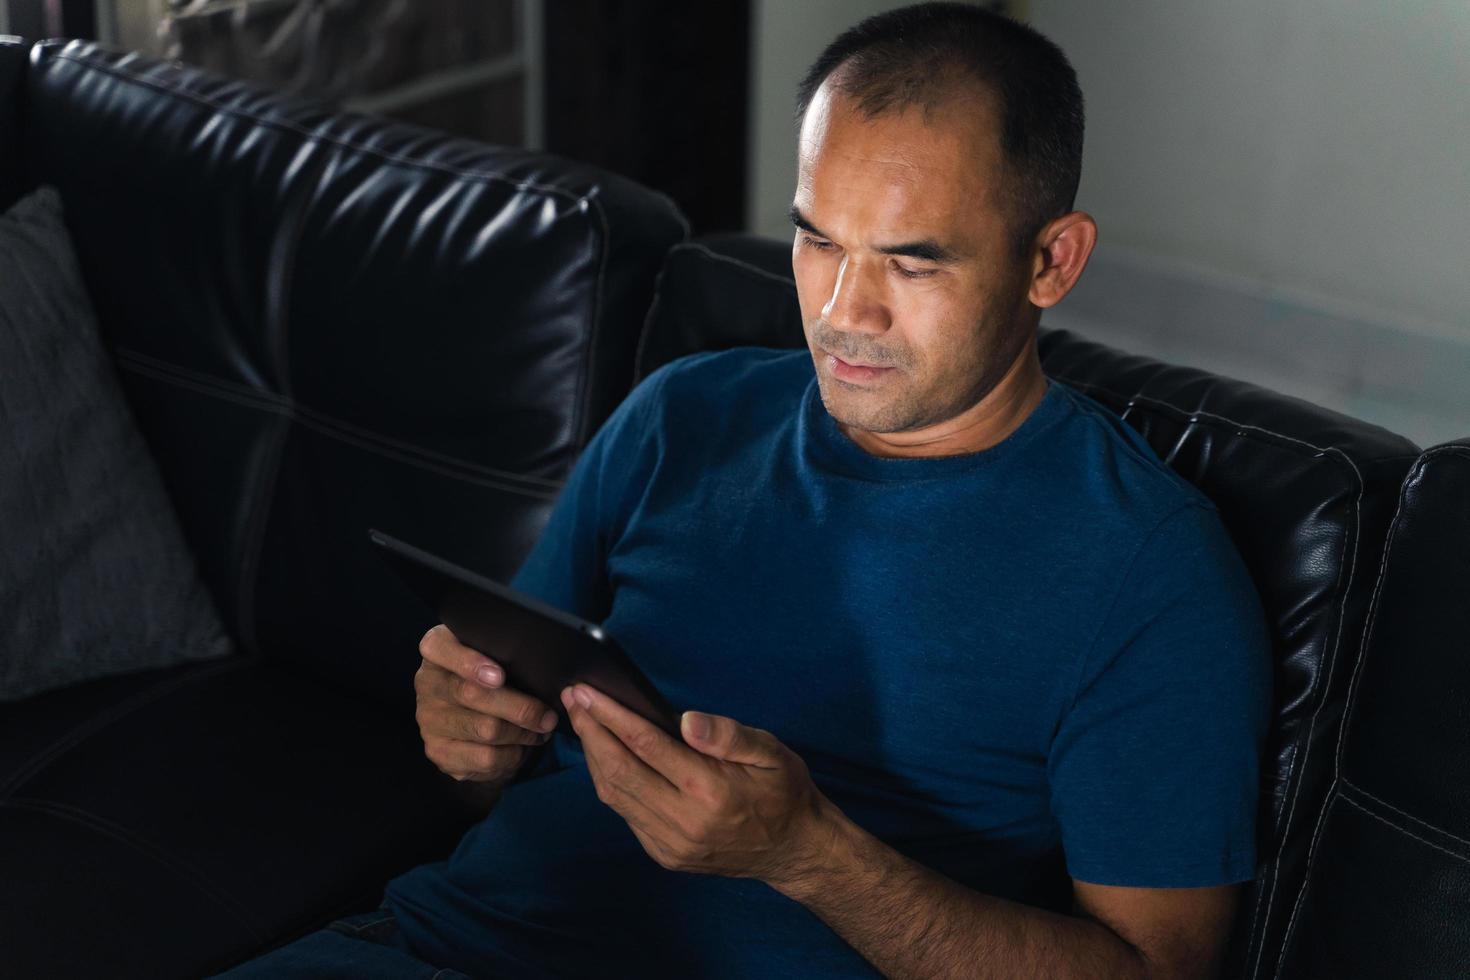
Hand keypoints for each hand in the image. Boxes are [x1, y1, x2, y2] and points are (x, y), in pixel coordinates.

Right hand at [415, 624, 560, 783]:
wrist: (471, 721)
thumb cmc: (490, 680)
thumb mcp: (494, 658)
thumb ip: (506, 654)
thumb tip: (543, 669)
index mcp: (436, 651)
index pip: (438, 648)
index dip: (468, 662)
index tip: (500, 676)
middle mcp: (427, 684)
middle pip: (472, 695)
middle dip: (520, 708)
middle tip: (548, 716)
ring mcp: (429, 720)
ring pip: (485, 729)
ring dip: (522, 733)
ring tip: (541, 731)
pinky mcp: (438, 752)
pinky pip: (484, 758)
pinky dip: (512, 754)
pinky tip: (522, 747)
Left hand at [561, 683, 837, 886]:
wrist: (793, 850)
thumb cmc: (783, 793)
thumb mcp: (772, 752)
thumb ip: (729, 735)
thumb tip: (687, 720)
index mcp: (710, 790)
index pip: (645, 745)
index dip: (611, 715)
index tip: (587, 692)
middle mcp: (684, 821)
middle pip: (618, 770)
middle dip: (590, 731)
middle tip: (572, 699)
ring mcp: (671, 843)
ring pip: (615, 795)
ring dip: (593, 756)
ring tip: (582, 722)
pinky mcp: (665, 855)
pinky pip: (625, 814)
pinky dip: (609, 781)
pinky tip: (606, 757)